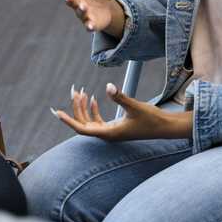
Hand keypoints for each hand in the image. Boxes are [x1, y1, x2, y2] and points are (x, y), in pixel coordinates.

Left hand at [52, 83, 191, 141]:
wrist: (164, 127)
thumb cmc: (151, 119)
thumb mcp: (135, 107)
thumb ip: (121, 97)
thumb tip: (107, 87)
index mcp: (108, 133)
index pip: (82, 128)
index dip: (69, 120)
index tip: (57, 112)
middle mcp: (107, 134)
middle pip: (84, 122)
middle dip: (76, 107)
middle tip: (74, 89)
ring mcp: (110, 131)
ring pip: (89, 121)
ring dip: (83, 107)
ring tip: (80, 91)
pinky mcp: (115, 128)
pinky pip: (97, 121)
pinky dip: (92, 110)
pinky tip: (92, 99)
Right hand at [61, 0, 120, 33]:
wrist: (108, 8)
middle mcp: (78, 1)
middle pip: (71, 0)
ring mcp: (83, 13)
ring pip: (79, 12)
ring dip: (80, 9)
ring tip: (83, 7)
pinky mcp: (91, 23)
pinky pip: (88, 25)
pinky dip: (89, 25)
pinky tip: (91, 25)